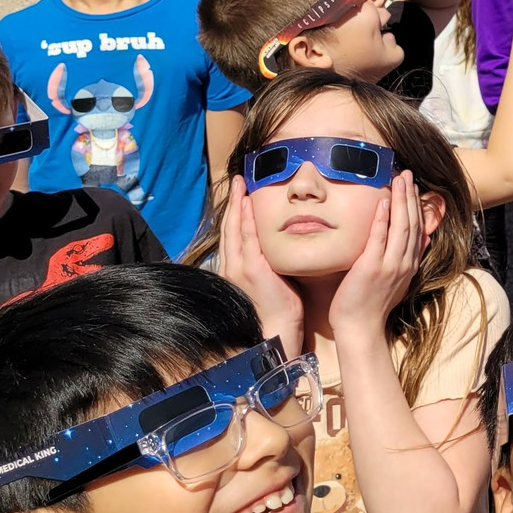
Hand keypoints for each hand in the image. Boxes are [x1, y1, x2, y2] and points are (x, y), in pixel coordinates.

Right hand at [218, 178, 304, 351]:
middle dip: (233, 201)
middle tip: (237, 180)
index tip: (241, 194)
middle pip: (230, 226)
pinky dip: (246, 219)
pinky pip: (247, 238)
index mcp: (237, 268)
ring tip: (240, 184)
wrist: (277, 331)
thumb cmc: (279, 310)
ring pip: (235, 228)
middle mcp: (232, 265)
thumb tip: (282, 248)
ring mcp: (239, 266)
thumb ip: (272, 263)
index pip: (235, 234)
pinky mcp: (250, 269)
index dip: (237, 212)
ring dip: (238, 203)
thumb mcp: (273, 281)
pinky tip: (248, 203)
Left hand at [329, 170, 425, 336]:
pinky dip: (383, 219)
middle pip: (411, 223)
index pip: (416, 228)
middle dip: (410, 196)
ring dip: (400, 200)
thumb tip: (419, 242)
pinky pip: (379, 238)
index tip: (412, 186)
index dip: (415, 205)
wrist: (360, 328)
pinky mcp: (372, 268)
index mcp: (409, 265)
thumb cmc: (370, 306)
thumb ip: (403, 260)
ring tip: (399, 178)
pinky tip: (383, 201)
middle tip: (407, 172)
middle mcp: (404, 263)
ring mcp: (390, 265)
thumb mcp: (395, 282)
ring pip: (400, 226)